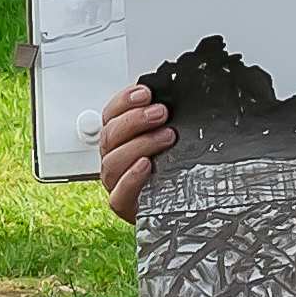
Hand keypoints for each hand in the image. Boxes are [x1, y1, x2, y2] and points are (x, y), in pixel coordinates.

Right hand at [95, 79, 171, 224]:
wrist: (183, 203)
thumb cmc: (177, 166)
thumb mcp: (177, 136)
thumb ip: (171, 117)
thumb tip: (184, 94)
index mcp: (122, 137)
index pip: (111, 114)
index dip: (124, 101)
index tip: (146, 93)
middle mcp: (116, 157)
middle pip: (110, 135)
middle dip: (135, 119)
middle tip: (161, 113)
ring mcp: (117, 181)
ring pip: (113, 161)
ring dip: (140, 144)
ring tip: (166, 136)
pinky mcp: (124, 204)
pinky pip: (118, 193)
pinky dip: (131, 177)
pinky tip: (146, 165)